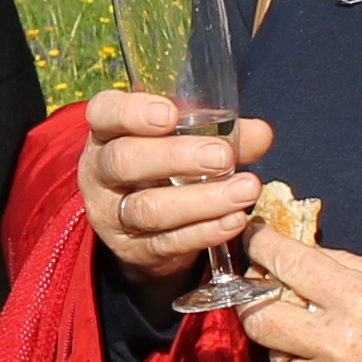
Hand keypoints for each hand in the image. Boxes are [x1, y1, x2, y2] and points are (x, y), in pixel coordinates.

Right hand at [79, 87, 273, 296]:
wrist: (145, 229)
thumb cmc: (165, 168)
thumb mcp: (183, 142)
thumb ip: (220, 134)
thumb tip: (261, 133)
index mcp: (108, 132)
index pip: (104, 112)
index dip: (132, 112)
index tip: (169, 114)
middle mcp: (100, 172)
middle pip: (125, 161)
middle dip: (175, 157)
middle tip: (222, 157)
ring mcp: (112, 215)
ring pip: (149, 209)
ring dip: (202, 200)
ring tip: (244, 191)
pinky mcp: (133, 250)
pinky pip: (168, 243)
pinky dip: (205, 232)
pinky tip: (234, 221)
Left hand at [236, 229, 361, 361]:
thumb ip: (347, 266)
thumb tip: (302, 252)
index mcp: (360, 300)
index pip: (288, 264)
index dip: (261, 247)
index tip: (254, 240)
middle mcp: (339, 343)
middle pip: (259, 319)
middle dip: (251, 301)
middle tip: (260, 291)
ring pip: (277, 356)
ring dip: (285, 340)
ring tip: (313, 332)